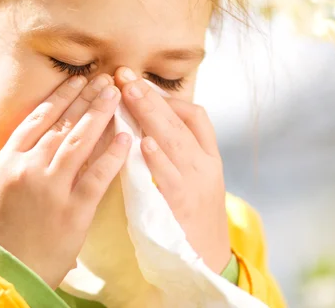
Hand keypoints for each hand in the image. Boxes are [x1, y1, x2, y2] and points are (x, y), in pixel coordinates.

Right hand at [0, 74, 130, 289]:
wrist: (4, 271)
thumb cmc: (3, 226)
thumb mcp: (3, 182)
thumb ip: (24, 154)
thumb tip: (53, 124)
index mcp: (9, 159)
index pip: (39, 117)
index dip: (62, 96)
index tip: (79, 80)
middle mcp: (28, 168)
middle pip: (62, 123)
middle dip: (86, 97)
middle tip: (106, 79)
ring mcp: (51, 189)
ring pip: (79, 142)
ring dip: (100, 115)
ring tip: (116, 95)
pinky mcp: (73, 211)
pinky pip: (96, 176)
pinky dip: (112, 155)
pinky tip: (126, 138)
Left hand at [114, 67, 231, 274]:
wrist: (208, 260)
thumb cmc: (193, 214)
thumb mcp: (195, 178)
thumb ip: (176, 151)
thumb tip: (145, 121)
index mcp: (209, 155)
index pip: (195, 115)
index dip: (167, 97)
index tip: (140, 83)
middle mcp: (206, 164)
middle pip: (180, 121)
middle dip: (151, 96)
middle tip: (125, 75)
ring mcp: (197, 184)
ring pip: (175, 142)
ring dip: (151, 115)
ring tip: (130, 93)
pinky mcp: (184, 206)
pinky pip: (170, 178)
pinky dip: (158, 159)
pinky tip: (142, 142)